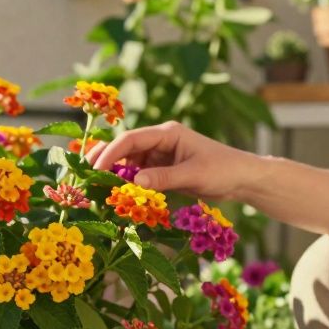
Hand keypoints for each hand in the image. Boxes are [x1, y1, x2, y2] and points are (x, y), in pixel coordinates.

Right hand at [87, 121, 257, 198]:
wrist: (244, 179)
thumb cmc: (224, 170)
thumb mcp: (193, 175)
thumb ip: (163, 178)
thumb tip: (135, 183)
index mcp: (167, 133)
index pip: (131, 139)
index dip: (111, 153)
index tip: (95, 169)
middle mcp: (161, 141)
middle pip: (125, 148)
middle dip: (105, 160)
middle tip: (84, 175)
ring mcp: (161, 155)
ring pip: (130, 163)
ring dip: (115, 175)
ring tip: (97, 189)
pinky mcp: (164, 170)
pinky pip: (140, 175)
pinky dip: (128, 184)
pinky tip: (118, 195)